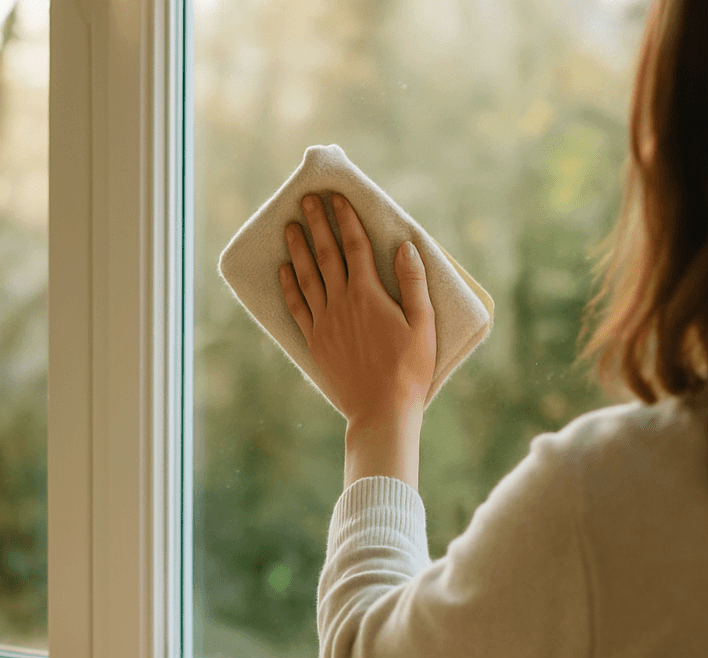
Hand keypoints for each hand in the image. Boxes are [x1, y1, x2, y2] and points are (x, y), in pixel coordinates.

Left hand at [278, 192, 436, 432]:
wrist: (380, 410)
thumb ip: (413, 283)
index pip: (355, 246)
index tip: (337, 197)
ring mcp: (324, 323)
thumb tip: (405, 246)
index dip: (346, 219)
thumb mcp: (423, 324)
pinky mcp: (315, 341)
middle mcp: (341, 303)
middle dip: (317, 224)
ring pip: (306, 277)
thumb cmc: (409, 370)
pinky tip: (285, 270)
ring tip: (290, 227)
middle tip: (306, 200)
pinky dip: (289, 286)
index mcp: (368, 295)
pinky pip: (297, 307)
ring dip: (298, 249)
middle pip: (326, 255)